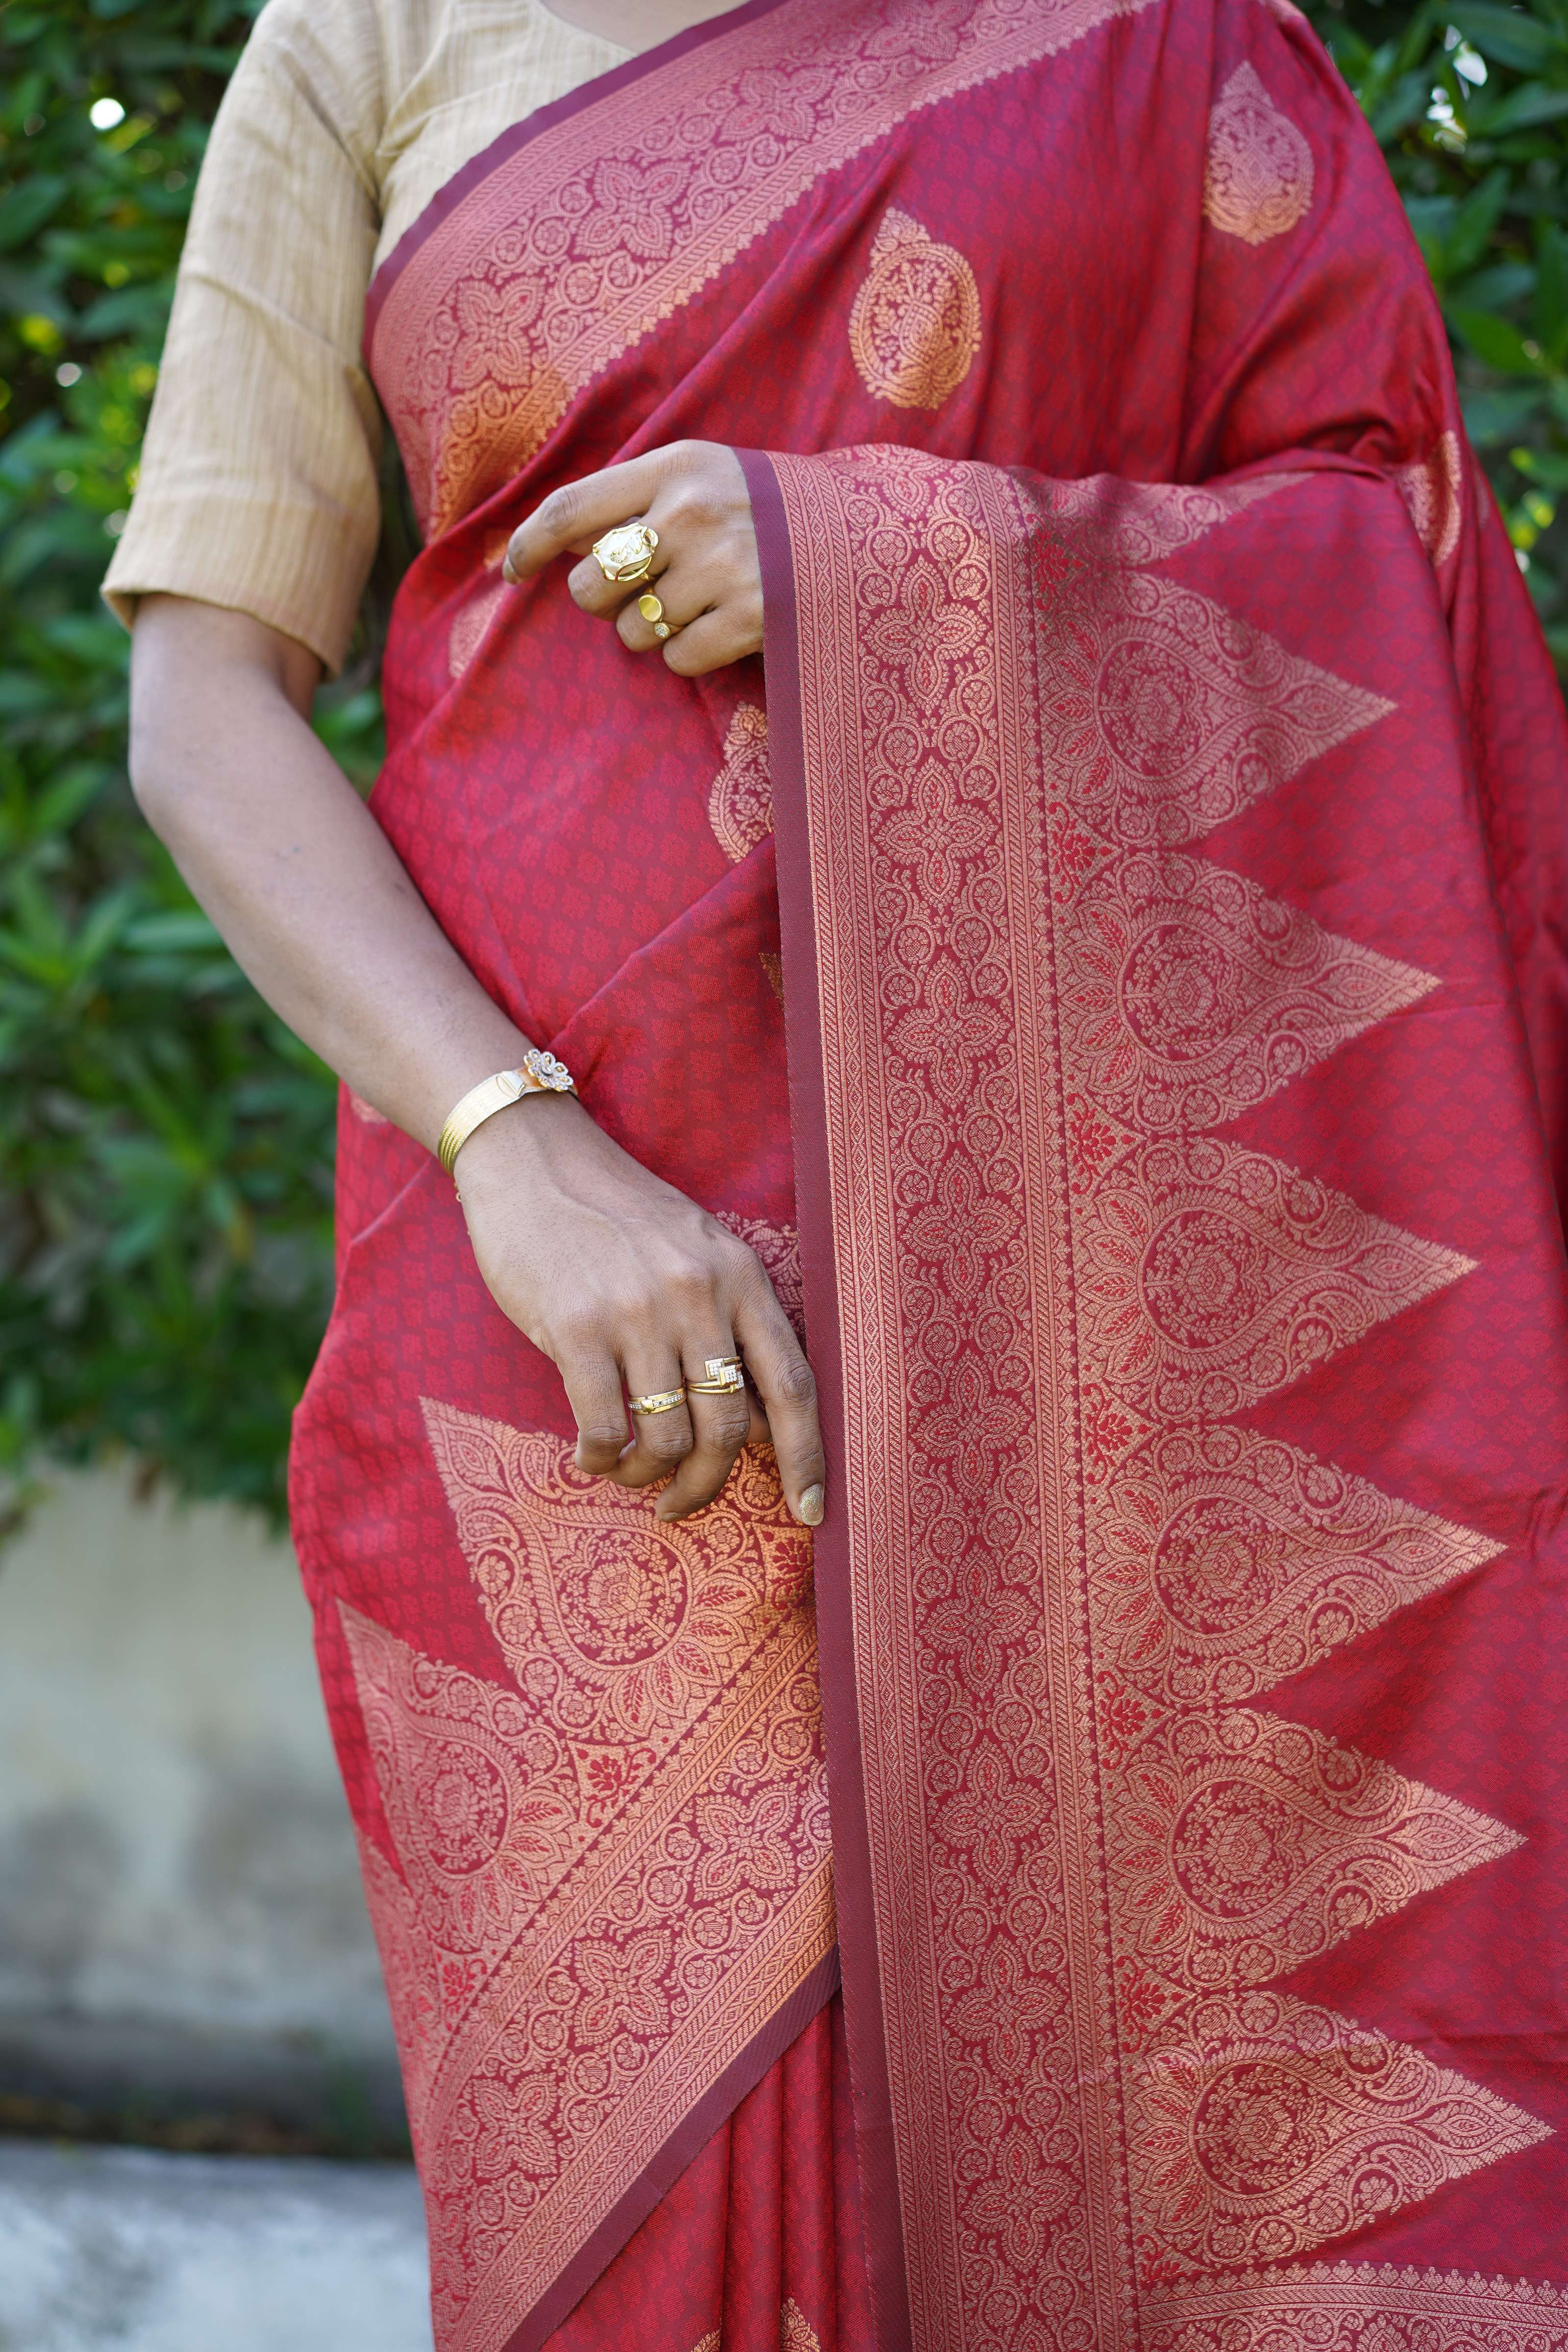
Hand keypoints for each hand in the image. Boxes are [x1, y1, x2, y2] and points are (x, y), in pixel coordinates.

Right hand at [453, 1093, 823, 1525]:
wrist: (534, 1159)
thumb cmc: (617, 1216)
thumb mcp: (697, 1251)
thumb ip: (730, 1323)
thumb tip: (757, 1422)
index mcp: (741, 1277)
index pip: (793, 1384)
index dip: (808, 1457)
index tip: (810, 1512)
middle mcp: (698, 1295)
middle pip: (729, 1427)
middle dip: (707, 1483)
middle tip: (681, 1505)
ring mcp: (638, 1312)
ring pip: (666, 1438)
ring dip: (647, 1476)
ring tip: (626, 1472)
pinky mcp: (577, 1328)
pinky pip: (604, 1428)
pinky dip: (600, 1459)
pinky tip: (589, 1455)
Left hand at [504, 440, 762, 675]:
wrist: (871, 531)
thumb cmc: (772, 509)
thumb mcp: (706, 475)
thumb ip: (638, 499)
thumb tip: (558, 544)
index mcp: (674, 468)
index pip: (571, 508)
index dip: (529, 545)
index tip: (511, 572)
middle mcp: (692, 513)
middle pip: (591, 585)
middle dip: (605, 601)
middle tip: (644, 592)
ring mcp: (723, 568)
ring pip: (632, 632)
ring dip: (653, 631)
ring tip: (700, 605)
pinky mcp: (750, 620)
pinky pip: (676, 660)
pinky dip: (690, 654)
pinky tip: (724, 628)